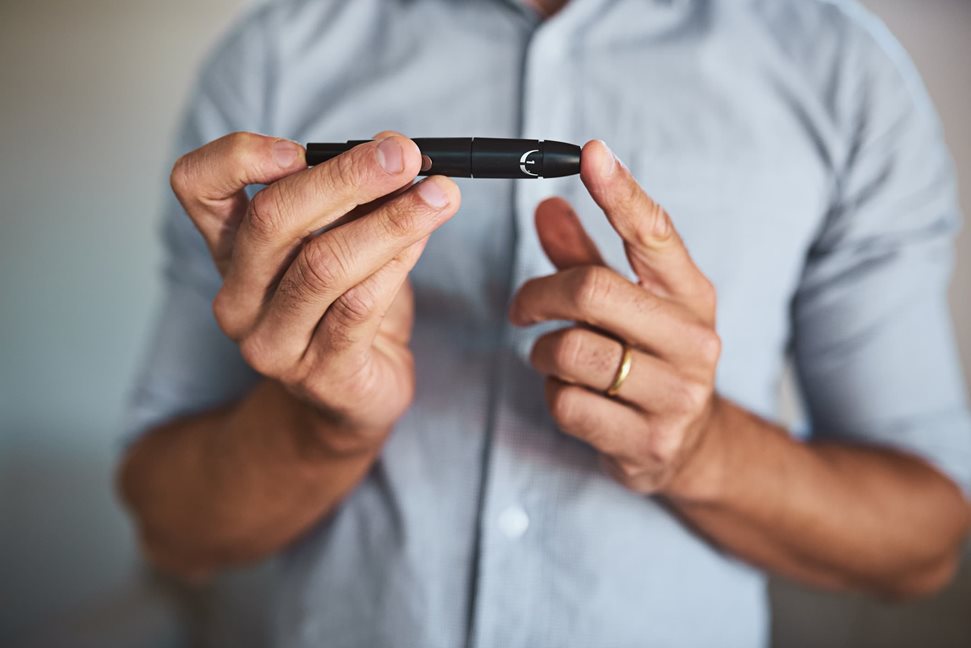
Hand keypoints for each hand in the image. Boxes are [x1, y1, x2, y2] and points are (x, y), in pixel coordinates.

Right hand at [169, 131, 460, 445]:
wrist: (353, 397)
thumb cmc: (346, 307)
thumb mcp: (340, 242)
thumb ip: (353, 202)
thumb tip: (396, 154)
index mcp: (231, 249)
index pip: (196, 186)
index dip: (237, 157)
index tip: (299, 147)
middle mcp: (237, 296)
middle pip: (273, 219)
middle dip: (346, 177)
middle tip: (403, 154)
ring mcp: (272, 341)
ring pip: (323, 264)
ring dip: (390, 221)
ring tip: (438, 194)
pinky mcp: (320, 373)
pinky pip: (358, 307)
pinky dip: (397, 265)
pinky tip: (424, 239)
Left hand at [509, 140, 722, 498]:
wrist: (689, 444)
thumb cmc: (649, 356)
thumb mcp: (629, 303)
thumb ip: (586, 256)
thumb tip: (547, 206)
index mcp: (691, 294)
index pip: (654, 233)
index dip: (620, 191)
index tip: (591, 152)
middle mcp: (693, 339)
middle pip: (591, 291)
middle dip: (539, 295)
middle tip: (522, 306)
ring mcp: (675, 394)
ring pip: (570, 350)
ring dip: (543, 351)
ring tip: (553, 355)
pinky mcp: (647, 440)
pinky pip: (566, 403)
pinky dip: (554, 394)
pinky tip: (573, 394)